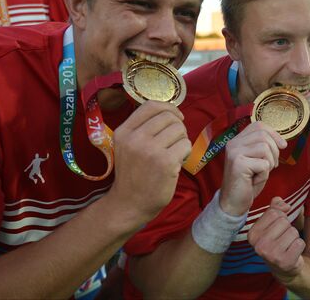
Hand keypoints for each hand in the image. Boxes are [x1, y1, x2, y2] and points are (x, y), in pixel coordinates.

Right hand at [107, 100, 190, 224]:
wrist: (129, 204)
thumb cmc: (133, 174)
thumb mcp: (127, 146)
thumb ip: (142, 128)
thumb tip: (172, 113)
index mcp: (124, 131)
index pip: (150, 105)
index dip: (168, 108)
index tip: (176, 117)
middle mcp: (135, 138)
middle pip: (169, 117)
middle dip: (178, 127)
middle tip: (175, 141)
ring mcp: (150, 150)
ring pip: (180, 129)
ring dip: (182, 140)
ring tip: (174, 153)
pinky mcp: (165, 162)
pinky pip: (186, 145)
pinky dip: (186, 152)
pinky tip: (177, 163)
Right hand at [219, 122, 286, 215]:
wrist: (233, 202)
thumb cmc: (247, 182)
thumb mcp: (257, 160)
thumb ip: (263, 147)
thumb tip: (282, 142)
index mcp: (237, 140)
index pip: (258, 125)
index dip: (273, 133)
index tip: (282, 145)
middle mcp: (233, 144)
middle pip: (264, 135)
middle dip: (274, 151)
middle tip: (271, 166)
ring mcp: (234, 153)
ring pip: (265, 148)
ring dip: (270, 163)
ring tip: (261, 173)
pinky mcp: (238, 164)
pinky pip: (263, 164)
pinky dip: (264, 174)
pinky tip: (254, 180)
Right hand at [248, 197, 304, 279]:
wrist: (283, 268)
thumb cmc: (277, 241)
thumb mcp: (272, 223)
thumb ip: (276, 208)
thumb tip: (284, 203)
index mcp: (253, 234)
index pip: (273, 212)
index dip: (280, 217)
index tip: (277, 228)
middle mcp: (259, 245)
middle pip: (283, 221)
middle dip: (287, 227)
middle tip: (283, 238)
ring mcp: (271, 255)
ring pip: (293, 231)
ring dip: (294, 237)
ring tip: (287, 245)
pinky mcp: (285, 262)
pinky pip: (300, 243)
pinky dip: (300, 246)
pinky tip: (293, 252)